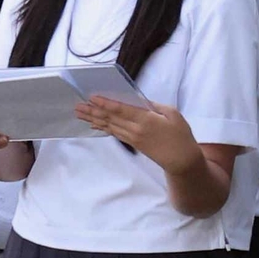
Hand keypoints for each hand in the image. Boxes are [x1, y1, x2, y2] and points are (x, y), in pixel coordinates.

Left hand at [75, 96, 200, 174]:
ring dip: (93, 119)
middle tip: (77, 106)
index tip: (92, 97)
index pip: (121, 110)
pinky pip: (114, 133)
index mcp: (146, 120)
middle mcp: (135, 129)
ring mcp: (132, 137)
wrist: (181, 160)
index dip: (106, 103)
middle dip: (93, 111)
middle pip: (110, 118)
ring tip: (79, 113)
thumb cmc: (180, 135)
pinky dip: (102, 128)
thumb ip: (154, 105)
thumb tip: (138, 99)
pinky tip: (93, 124)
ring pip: (109, 126)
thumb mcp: (172, 114)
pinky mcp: (132, 143)